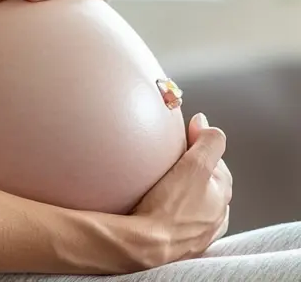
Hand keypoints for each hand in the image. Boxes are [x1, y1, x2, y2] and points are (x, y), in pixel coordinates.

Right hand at [126, 113, 231, 268]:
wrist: (146, 244)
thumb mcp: (195, 166)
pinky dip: (175, 207)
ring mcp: (199, 231)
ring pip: (194, 200)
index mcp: (222, 194)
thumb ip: (208, 143)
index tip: (182, 132)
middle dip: (191, 165)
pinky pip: (180, 217)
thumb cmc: (170, 207)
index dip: (200, 143)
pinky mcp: (180, 241)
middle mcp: (216, 215)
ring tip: (163, 178)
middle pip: (205, 180)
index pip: (215, 160)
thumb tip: (208, 124)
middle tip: (169, 154)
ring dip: (183, 187)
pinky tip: (160, 202)